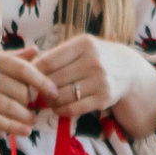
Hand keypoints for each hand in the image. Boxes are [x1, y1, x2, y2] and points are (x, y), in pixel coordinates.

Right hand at [0, 50, 52, 136]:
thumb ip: (17, 57)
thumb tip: (36, 50)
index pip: (23, 69)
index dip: (41, 81)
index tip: (54, 92)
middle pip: (19, 90)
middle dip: (32, 101)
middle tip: (40, 107)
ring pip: (10, 106)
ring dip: (25, 116)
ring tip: (33, 120)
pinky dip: (13, 127)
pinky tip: (25, 131)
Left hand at [33, 34, 155, 122]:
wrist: (128, 71)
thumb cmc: (96, 58)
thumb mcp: (80, 48)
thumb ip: (56, 55)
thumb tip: (28, 68)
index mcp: (84, 44)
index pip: (48, 61)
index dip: (33, 72)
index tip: (27, 79)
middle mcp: (93, 62)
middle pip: (53, 80)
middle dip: (40, 89)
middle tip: (33, 93)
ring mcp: (99, 81)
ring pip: (61, 96)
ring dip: (49, 101)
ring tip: (46, 99)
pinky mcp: (103, 99)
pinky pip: (73, 108)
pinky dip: (60, 110)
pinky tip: (57, 107)